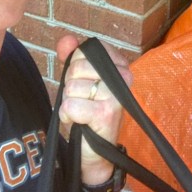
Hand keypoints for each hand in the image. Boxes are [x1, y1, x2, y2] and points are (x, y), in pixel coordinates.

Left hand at [55, 35, 132, 184]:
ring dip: (69, 103)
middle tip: (84, 101)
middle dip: (70, 87)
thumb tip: (67, 40)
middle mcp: (123, 75)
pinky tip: (80, 122)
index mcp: (118, 64)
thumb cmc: (88, 112)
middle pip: (75, 68)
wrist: (96, 152)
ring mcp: (116, 94)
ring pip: (71, 87)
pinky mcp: (107, 112)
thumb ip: (72, 57)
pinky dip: (68, 116)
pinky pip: (70, 105)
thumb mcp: (79, 81)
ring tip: (83, 112)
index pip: (82, 52)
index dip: (75, 69)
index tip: (86, 84)